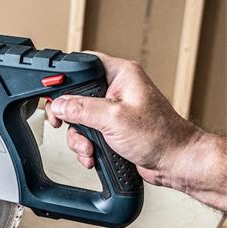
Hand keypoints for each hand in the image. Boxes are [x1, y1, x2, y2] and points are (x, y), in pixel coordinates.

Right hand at [45, 52, 202, 186]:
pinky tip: (93, 155)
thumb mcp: (114, 118)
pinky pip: (87, 134)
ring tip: (89, 148)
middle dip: (70, 118)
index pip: (84, 65)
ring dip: (78, 138)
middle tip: (62, 124)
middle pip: (75, 96)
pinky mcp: (111, 129)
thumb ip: (82, 109)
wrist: (174, 162)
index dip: (65, 78)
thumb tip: (59, 104)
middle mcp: (116, 90)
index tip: (53, 94)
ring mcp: (113, 110)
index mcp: (121, 74)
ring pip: (78, 119)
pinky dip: (85, 147)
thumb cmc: (160, 135)